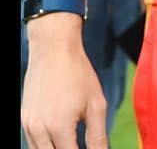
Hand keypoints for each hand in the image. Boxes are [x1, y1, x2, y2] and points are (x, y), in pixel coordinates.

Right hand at [22, 31, 106, 147]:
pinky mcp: (23, 120)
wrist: (54, 51)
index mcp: (59, 128)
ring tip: (72, 142)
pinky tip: (60, 138)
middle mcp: (39, 131)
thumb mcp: (96, 104)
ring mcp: (28, 126)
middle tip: (79, 144)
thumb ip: (98, 136)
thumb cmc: (78, 74)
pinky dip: (46, 146)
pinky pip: (33, 143)